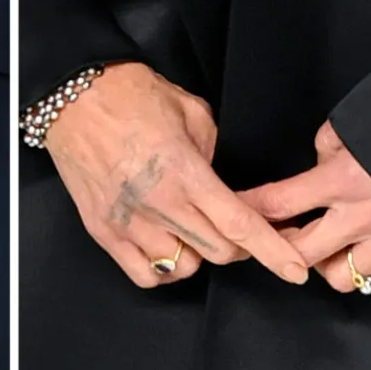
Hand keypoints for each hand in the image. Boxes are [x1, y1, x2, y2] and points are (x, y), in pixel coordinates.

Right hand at [46, 63, 310, 290]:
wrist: (75, 97)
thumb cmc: (131, 95)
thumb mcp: (191, 110)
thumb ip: (213, 150)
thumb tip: (221, 178)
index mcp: (184, 169)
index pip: (238, 223)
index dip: (272, 250)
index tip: (296, 268)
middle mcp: (158, 203)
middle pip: (217, 251)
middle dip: (238, 245)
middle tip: (238, 227)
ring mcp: (129, 224)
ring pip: (184, 267)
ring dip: (198, 253)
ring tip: (193, 226)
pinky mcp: (105, 234)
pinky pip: (146, 275)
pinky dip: (164, 268)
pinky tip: (167, 243)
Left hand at [240, 120, 370, 293]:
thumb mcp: (362, 117)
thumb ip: (331, 142)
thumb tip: (319, 161)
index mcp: (345, 176)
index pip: (282, 202)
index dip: (252, 210)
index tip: (234, 213)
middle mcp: (364, 214)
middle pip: (303, 253)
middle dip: (284, 248)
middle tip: (281, 237)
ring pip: (340, 278)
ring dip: (328, 264)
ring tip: (332, 243)